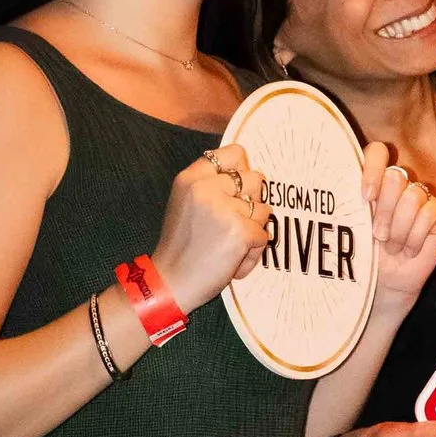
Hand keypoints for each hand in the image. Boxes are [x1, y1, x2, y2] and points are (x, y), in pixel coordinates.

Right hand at [150, 142, 268, 313]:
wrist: (171, 283)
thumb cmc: (182, 247)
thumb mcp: (186, 203)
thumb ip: (211, 184)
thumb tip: (252, 174)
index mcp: (191, 178)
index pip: (234, 153)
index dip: (243, 170)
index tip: (237, 189)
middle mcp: (206, 188)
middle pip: (256, 179)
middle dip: (251, 202)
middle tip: (231, 224)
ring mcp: (224, 209)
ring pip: (263, 209)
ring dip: (253, 229)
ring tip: (228, 244)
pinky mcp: (240, 232)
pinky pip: (264, 236)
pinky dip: (253, 252)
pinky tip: (232, 260)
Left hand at [362, 142, 435, 312]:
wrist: (386, 280)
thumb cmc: (366, 251)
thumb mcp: (353, 223)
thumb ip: (352, 199)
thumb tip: (344, 184)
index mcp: (376, 179)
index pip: (378, 151)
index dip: (373, 170)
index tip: (366, 197)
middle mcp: (400, 184)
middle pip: (395, 177)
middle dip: (384, 211)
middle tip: (378, 235)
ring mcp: (421, 197)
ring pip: (412, 196)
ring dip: (399, 229)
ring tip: (393, 246)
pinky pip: (429, 213)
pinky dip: (415, 237)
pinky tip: (410, 249)